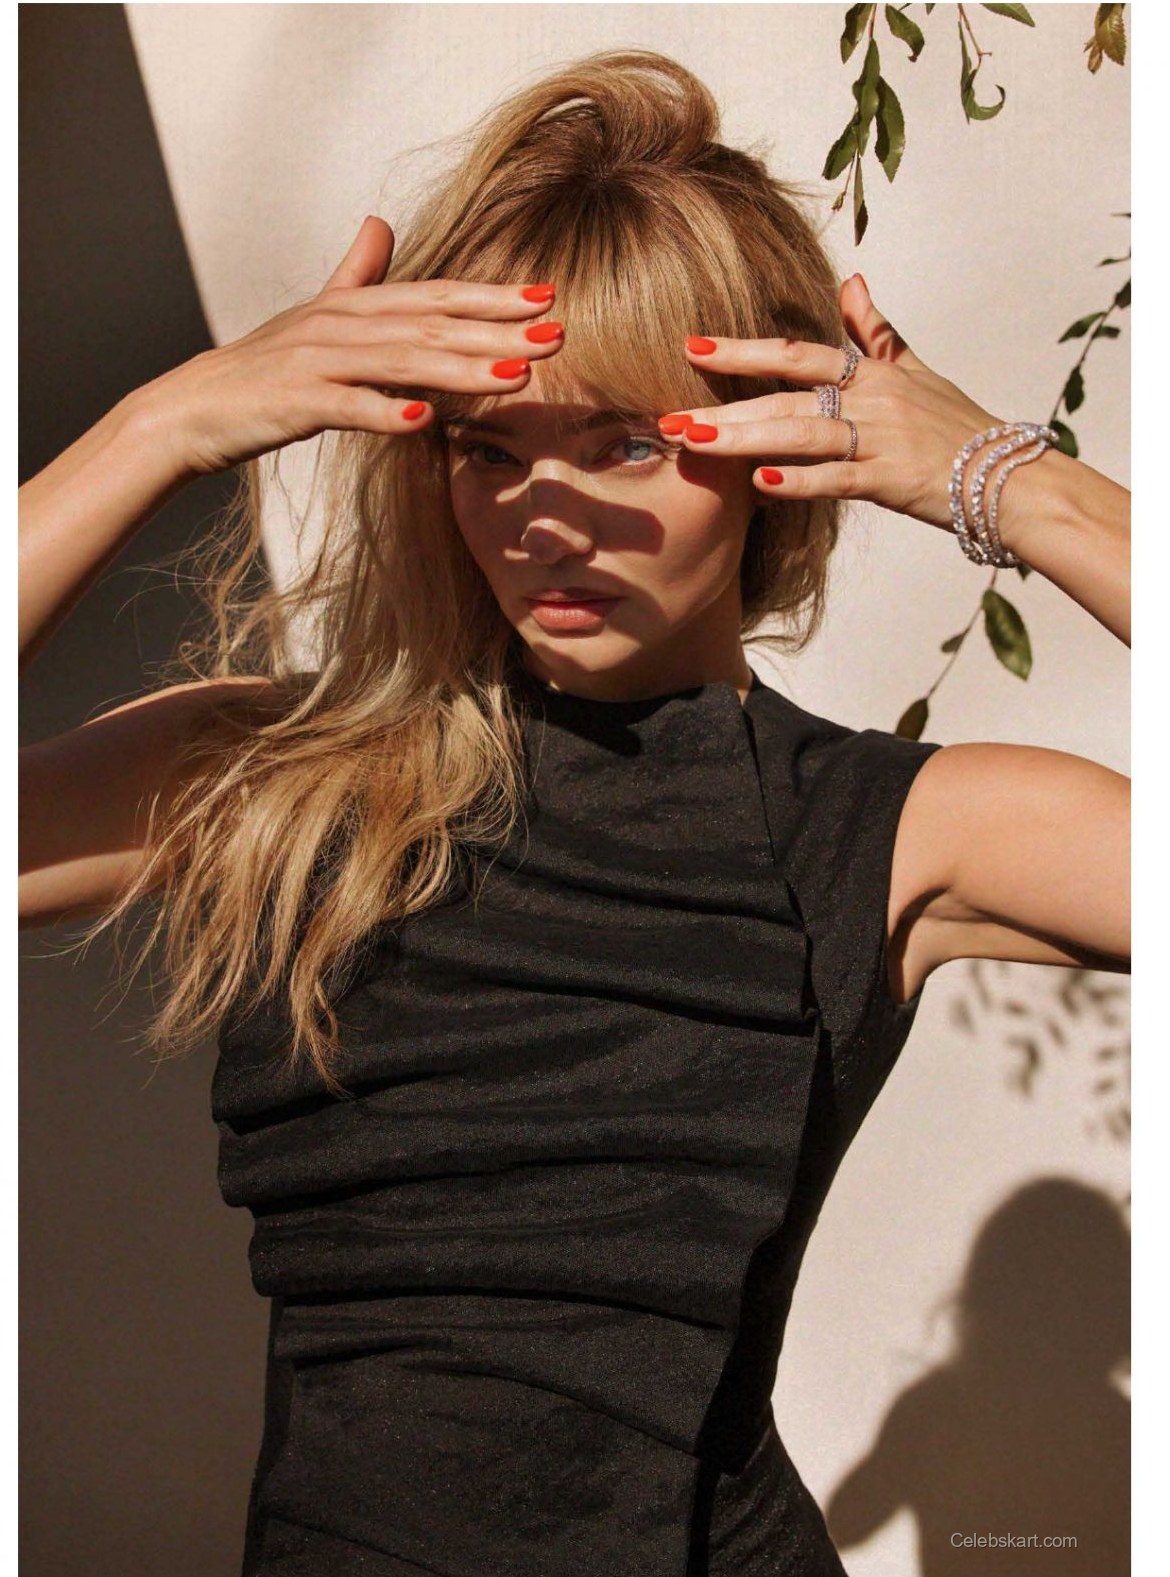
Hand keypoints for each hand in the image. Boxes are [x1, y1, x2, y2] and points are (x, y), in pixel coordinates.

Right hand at [134, 216, 564, 477]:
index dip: (491, 297)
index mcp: (353, 306)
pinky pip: (346, 406)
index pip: (434, 297)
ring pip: (400, 361)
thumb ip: (355, 274)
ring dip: (459, 369)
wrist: (192, 409)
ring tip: (514, 376)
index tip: (547, 298)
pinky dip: (384, 411)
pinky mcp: (294, 401)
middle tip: (556, 336)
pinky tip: (422, 421)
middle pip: (430, 325)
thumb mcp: (315, 316)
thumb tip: (379, 222)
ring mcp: (316, 361)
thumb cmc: (262, 372)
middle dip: (497, 331)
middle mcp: (340, 324)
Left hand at [657, 274, 1002, 532]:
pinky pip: (839, 479)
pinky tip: (760, 483)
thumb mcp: (918, 370)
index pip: (797, 352)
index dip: (743, 348)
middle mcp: (873, 398)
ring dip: (744, 438)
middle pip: (786, 394)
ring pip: (802, 432)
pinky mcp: (893, 481)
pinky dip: (801, 480)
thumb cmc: (958, 427)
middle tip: (666, 418)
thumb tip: (852, 279)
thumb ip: (877, 331)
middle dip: (723, 405)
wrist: (1011, 478)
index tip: (691, 346)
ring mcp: (882, 439)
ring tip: (693, 444)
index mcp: (873, 372)